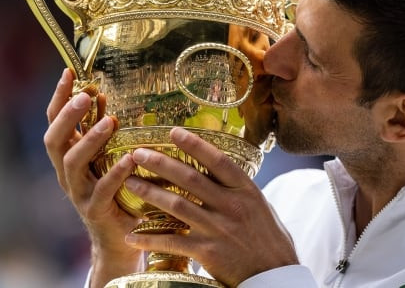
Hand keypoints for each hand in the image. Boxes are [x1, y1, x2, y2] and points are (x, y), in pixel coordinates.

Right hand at [44, 68, 143, 286]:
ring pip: (73, 164)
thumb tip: (102, 94)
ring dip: (90, 140)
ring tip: (110, 122)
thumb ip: (100, 128)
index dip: (58, 97)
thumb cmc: (114, 190)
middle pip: (54, 140)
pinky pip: (102, 191)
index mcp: (66, 155)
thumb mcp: (105, 157)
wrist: (118, 237)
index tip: (69, 72)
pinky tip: (130, 159)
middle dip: (67, 116)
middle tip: (85, 95)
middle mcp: (66, 173)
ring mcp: (78, 193)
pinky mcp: (95, 211)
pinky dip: (115, 174)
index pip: (54, 121)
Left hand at [123, 127, 298, 286]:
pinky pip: (172, 241)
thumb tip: (217, 167)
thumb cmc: (269, 239)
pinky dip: (150, 238)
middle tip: (138, 154)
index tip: (173, 132)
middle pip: (190, 178)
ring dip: (150, 193)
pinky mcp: (207, 252)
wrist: (275, 276)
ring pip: (176, 205)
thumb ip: (238, 188)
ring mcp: (218, 228)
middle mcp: (231, 206)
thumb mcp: (260, 205)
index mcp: (246, 191)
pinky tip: (133, 234)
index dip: (195, 144)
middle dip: (161, 163)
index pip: (218, 161)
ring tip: (130, 183)